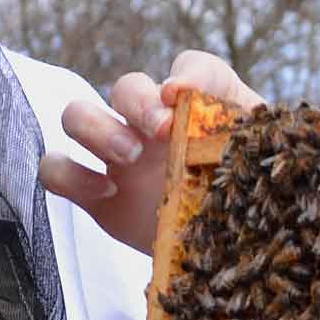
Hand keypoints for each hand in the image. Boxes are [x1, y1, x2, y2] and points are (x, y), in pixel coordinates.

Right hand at [38, 50, 265, 255]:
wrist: (229, 252)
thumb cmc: (248, 199)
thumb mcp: (262, 164)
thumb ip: (254, 135)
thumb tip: (226, 115)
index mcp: (200, 111)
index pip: (193, 68)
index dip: (188, 74)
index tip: (185, 95)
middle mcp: (153, 124)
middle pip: (125, 86)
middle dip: (138, 101)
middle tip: (161, 132)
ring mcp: (119, 156)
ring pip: (77, 115)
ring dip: (96, 127)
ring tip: (128, 157)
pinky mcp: (96, 194)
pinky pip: (57, 170)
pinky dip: (69, 174)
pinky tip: (106, 191)